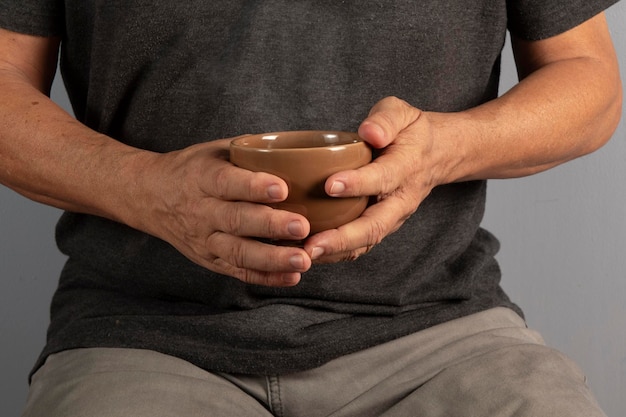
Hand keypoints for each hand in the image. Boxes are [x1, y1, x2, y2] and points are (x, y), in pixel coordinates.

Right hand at [135, 137, 311, 286]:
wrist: (150, 196)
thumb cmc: (194, 169)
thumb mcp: (214, 151)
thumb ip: (250, 152)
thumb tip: (297, 149)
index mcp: (203, 178)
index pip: (227, 182)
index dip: (254, 186)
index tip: (282, 188)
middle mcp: (201, 211)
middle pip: (236, 221)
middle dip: (271, 225)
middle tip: (302, 226)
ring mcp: (204, 239)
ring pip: (238, 252)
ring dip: (272, 259)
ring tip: (302, 260)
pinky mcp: (210, 260)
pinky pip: (238, 272)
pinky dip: (265, 277)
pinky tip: (291, 277)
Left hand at [304, 97, 442, 262]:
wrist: (438, 155)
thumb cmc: (411, 132)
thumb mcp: (403, 113)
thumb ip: (386, 120)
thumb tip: (369, 132)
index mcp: (405, 167)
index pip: (382, 178)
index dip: (357, 183)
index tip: (329, 185)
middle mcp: (401, 200)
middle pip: (374, 225)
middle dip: (342, 238)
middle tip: (312, 244)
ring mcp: (393, 217)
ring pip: (366, 241)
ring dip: (336, 252)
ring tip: (305, 256)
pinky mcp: (383, 226)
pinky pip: (361, 245)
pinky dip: (337, 254)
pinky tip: (309, 255)